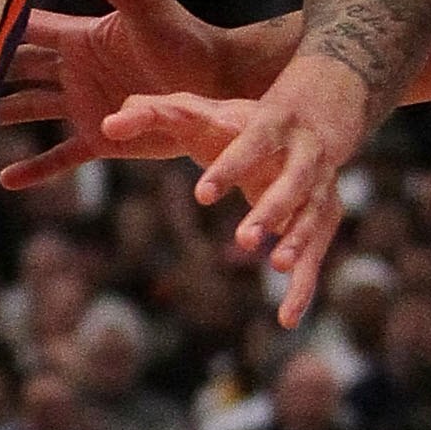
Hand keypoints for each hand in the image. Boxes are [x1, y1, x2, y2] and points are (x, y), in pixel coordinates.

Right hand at [0, 0, 225, 189]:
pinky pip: (60, 156)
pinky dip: (34, 169)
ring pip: (29, 111)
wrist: (220, 84)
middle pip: (17, 71)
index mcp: (79, 38)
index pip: (26, 30)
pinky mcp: (100, 140)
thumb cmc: (185, 37)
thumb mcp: (142, 1)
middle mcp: (74, 71)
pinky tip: (3, 180)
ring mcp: (84, 106)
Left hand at [102, 58, 360, 325]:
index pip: (249, 144)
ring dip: (296, 243)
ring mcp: (320, 188)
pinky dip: (303, 287)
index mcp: (269, 124)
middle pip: (291, 184)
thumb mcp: (194, 110)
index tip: (201, 196)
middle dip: (270, 211)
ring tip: (275, 265)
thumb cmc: (231, 119)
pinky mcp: (323, 218)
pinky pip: (316, 256)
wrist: (302, 120)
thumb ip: (151, 113)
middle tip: (244, 239)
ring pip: (311, 218)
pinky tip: (287, 319)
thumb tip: (108, 125)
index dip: (227, 169)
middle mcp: (303, 156)